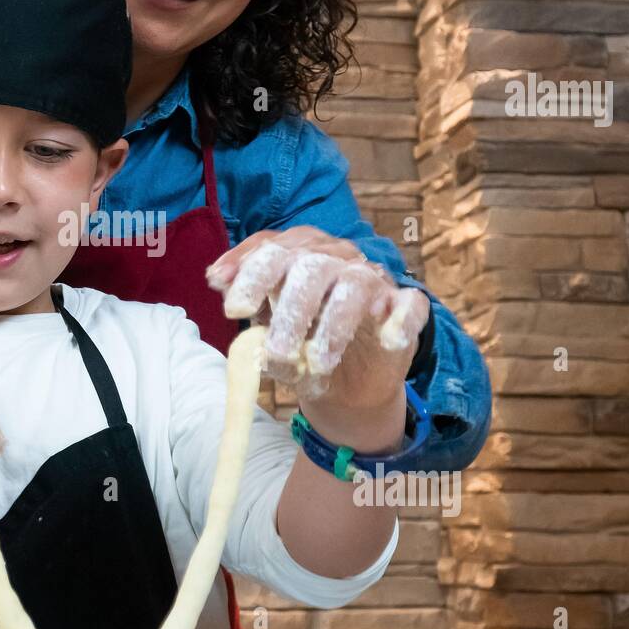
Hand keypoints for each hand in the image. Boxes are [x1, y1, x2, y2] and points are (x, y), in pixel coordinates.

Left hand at [206, 228, 429, 411]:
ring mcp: (372, 279)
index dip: (251, 274)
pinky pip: (410, 304)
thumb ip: (248, 306)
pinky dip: (400, 320)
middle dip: (291, 310)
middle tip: (278, 352)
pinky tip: (388, 340)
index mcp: (297, 253)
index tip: (234, 310)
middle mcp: (335, 257)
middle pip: (311, 266)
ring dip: (335, 325)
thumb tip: (218, 281)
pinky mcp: (405, 306)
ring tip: (319, 363)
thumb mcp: (268, 331)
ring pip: (356, 285)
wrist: (346, 379)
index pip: (272, 249)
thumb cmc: (302, 341)